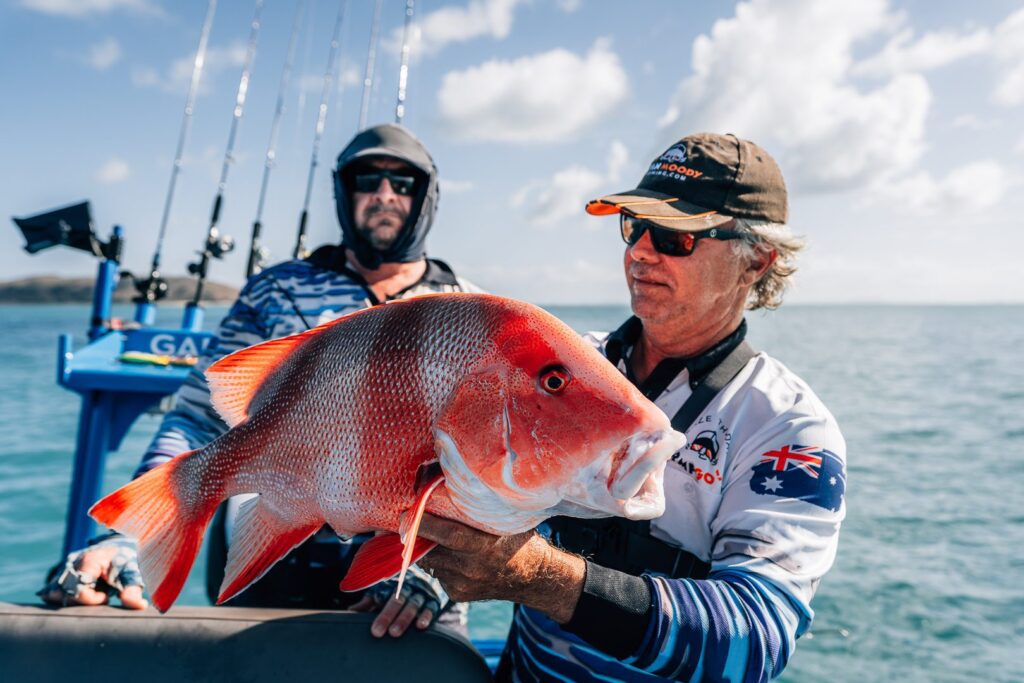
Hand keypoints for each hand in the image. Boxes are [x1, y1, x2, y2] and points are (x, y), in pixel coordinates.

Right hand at [39, 534, 147, 609]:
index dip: (93, 600)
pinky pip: (52, 591)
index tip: (107, 597)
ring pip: (53, 593)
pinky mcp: (58, 573)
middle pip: (62, 594)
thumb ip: (133, 590)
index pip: (79, 591)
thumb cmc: (126, 559)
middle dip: (80, 603)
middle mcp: (71, 564)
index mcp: (88, 562)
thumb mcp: (133, 573)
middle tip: (98, 596)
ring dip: (70, 600)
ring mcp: (62, 568)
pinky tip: (81, 594)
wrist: (120, 544)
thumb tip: (139, 606)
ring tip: (90, 595)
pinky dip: (64, 597)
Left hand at [350, 570, 442, 637]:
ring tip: (395, 633)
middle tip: (377, 632)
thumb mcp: (382, 591)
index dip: (377, 613)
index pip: (383, 597)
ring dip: (404, 618)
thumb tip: (350, 612)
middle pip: (396, 600)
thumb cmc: (398, 588)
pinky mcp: (434, 599)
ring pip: (413, 603)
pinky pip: (431, 606)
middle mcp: (406, 586)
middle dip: (387, 616)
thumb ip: (368, 602)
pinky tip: (421, 625)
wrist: (427, 572)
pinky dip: (426, 615)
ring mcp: (421, 592)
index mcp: (391, 583)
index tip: (372, 629)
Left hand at [416, 515, 585, 623]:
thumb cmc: (519, 539)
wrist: (532, 578)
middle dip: (414, 535)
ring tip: (426, 531)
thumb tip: (459, 480)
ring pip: (431, 562)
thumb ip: (484, 507)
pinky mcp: (457, 594)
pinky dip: (438, 560)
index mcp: (485, 547)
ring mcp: (462, 584)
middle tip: (404, 518)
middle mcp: (471, 568)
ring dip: (425, 546)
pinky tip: (449, 552)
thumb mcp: (507, 521)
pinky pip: (438, 573)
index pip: (449, 535)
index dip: (425, 525)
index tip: (406, 513)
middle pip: (431, 550)